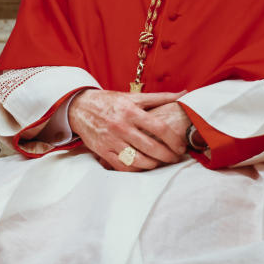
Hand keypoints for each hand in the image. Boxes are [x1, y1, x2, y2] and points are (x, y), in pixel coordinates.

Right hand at [68, 89, 188, 171]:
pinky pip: (123, 166)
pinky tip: (144, 165)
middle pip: (151, 147)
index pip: (159, 128)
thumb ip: (159, 97)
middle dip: (168, 155)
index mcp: (130, 110)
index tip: (181, 146)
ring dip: (154, 164)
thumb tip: (183, 94)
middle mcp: (121, 126)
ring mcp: (111, 140)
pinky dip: (137, 169)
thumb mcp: (132, 96)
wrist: (79, 107)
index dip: (173, 139)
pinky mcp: (103, 151)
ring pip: (138, 160)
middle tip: (175, 157)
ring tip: (161, 162)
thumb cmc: (109, 101)